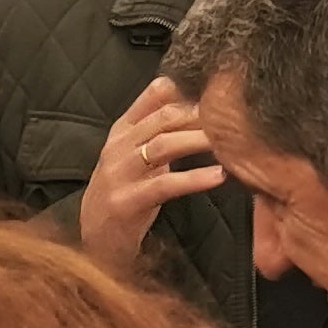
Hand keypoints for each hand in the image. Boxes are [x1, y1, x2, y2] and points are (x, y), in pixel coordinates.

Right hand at [79, 74, 224, 273]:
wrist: (95, 240)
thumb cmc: (126, 191)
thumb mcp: (136, 154)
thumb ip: (157, 127)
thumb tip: (194, 97)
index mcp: (122, 130)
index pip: (154, 96)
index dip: (188, 88)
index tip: (220, 87)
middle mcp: (117, 146)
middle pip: (163, 118)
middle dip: (199, 114)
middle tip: (232, 115)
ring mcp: (119, 173)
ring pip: (163, 145)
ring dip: (199, 140)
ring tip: (228, 141)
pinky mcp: (126, 201)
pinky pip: (165, 184)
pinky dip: (194, 179)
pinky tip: (218, 176)